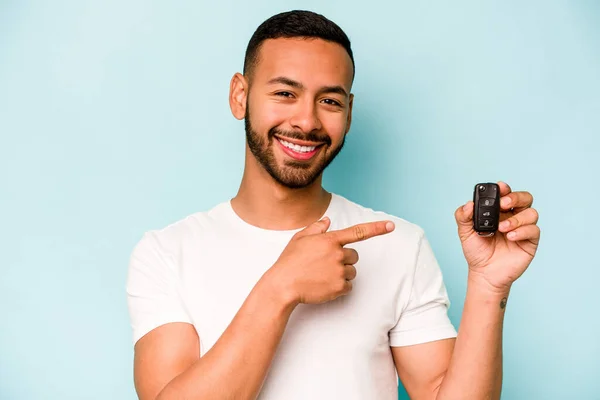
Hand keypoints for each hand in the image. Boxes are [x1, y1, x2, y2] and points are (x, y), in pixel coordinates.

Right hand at [268, 217, 394, 304]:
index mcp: (330, 240)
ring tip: (321, 276)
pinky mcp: (339, 287)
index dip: (377, 228)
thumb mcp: (300, 239)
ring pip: (352, 272)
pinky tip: (323, 285)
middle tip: (325, 264)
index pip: (358, 232)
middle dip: (344, 259)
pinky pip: (348, 286)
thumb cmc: (289, 261)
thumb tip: (328, 221)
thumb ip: (316, 228)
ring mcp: (339, 271)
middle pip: (354, 256)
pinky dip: (339, 287)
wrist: (283, 285)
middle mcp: (338, 254)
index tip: (391, 226)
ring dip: (341, 273)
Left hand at [455, 181, 540, 292]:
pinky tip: (510, 237)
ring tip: (502, 228)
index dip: (505, 188)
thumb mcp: (465, 232)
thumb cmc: (477, 251)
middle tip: (503, 204)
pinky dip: (523, 231)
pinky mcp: (530, 242)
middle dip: (516, 197)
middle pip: (525, 198)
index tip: (500, 187)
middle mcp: (513, 216)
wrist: (484, 273)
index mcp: (499, 211)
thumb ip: (463, 216)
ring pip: (532, 213)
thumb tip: (468, 204)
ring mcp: (523, 228)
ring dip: (517, 218)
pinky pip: (534, 230)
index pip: (507, 194)